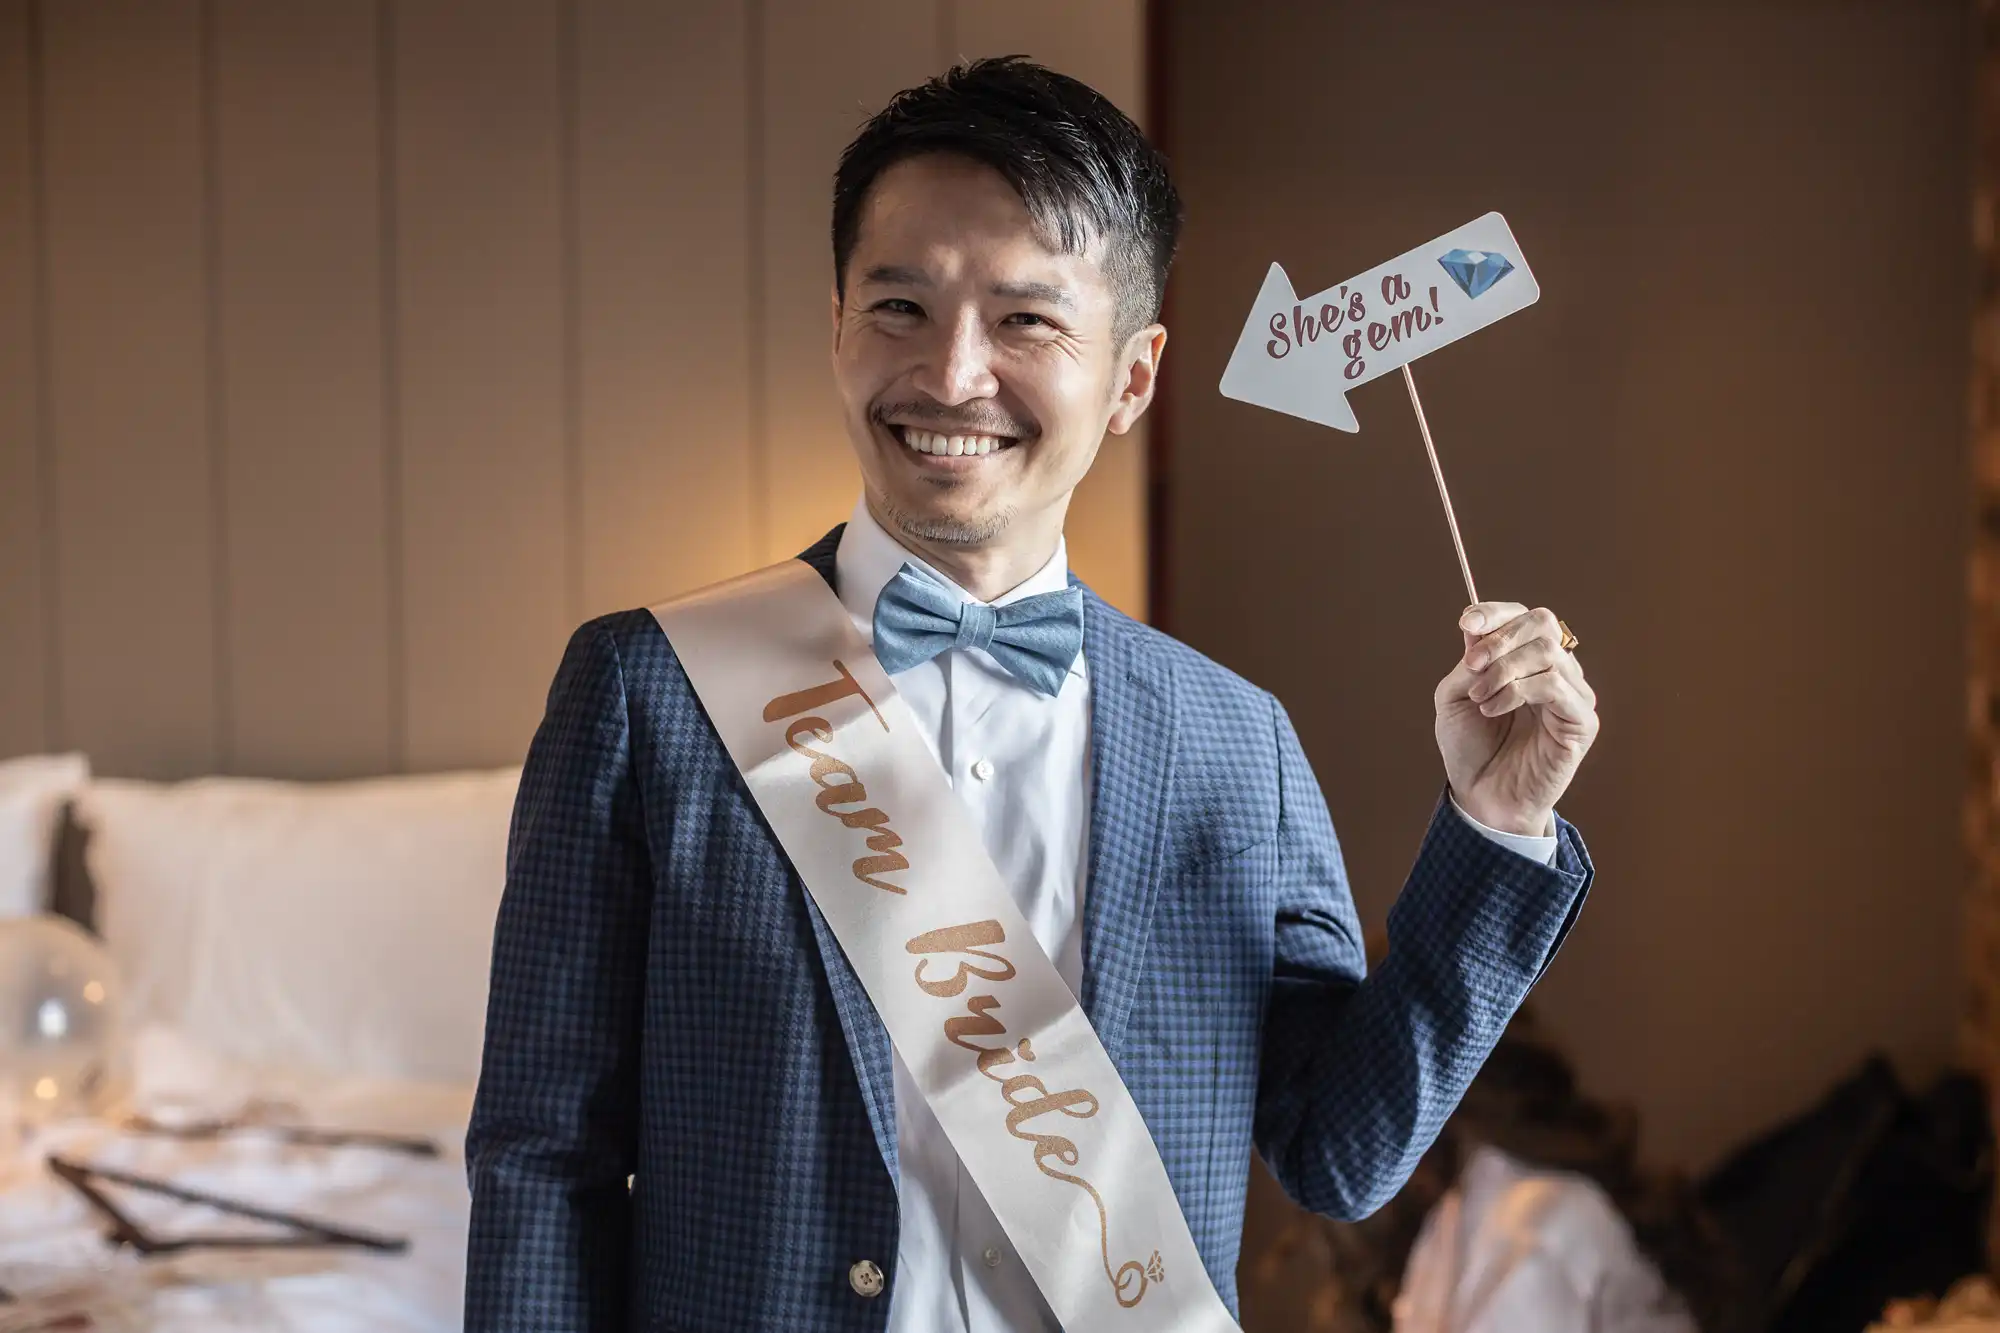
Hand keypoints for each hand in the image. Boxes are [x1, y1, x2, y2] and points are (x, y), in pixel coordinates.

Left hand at [1433, 602, 1598, 836]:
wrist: (1481, 796)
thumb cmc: (1470, 748)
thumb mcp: (1454, 696)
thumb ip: (1470, 661)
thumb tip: (1479, 629)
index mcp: (1527, 660)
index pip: (1524, 617)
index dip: (1496, 613)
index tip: (1466, 624)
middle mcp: (1556, 671)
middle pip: (1542, 623)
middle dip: (1500, 639)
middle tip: (1472, 666)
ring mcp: (1573, 694)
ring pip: (1546, 653)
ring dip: (1503, 670)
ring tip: (1481, 698)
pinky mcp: (1582, 721)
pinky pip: (1554, 686)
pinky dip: (1517, 691)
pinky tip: (1494, 709)